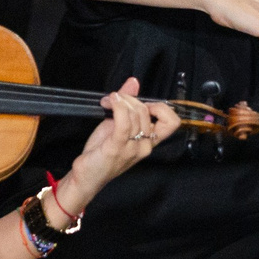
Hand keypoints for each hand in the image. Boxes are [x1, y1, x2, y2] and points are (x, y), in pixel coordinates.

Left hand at [54, 78, 181, 214]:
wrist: (86, 177)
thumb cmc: (102, 154)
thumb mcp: (116, 126)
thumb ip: (127, 105)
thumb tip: (133, 82)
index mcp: (149, 142)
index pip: (172, 122)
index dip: (161, 107)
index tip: (143, 104)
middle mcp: (145, 146)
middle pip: (146, 111)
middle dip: (129, 98)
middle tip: (114, 99)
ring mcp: (132, 148)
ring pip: (136, 114)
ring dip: (120, 100)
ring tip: (109, 101)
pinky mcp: (117, 148)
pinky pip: (124, 122)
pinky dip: (118, 107)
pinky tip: (111, 102)